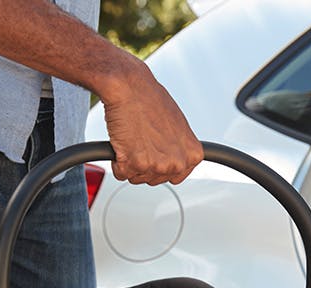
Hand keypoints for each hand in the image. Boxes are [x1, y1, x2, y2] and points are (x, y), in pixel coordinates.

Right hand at [102, 62, 202, 185]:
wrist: (129, 86)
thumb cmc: (150, 100)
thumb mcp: (178, 126)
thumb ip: (179, 148)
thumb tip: (174, 158)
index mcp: (193, 154)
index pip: (177, 176)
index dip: (161, 163)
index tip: (155, 150)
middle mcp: (177, 162)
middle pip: (155, 179)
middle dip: (144, 162)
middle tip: (141, 138)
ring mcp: (156, 165)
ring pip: (137, 177)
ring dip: (130, 161)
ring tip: (133, 136)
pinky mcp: (134, 164)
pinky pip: (121, 174)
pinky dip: (117, 160)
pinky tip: (122, 140)